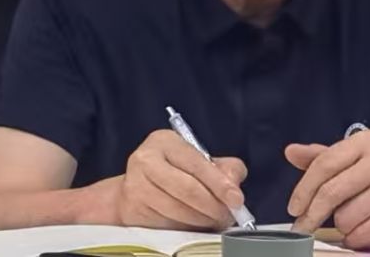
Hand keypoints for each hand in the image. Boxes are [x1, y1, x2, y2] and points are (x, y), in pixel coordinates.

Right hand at [111, 129, 247, 230]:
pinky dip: (185, 229)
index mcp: (165, 141)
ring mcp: (135, 185)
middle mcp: (145, 159)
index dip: (219, 184)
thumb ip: (225, 169)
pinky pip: (166, 224)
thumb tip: (233, 185)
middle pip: (187, 189)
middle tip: (227, 216)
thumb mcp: (200, 162)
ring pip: (178, 210)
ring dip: (202, 221)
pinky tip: (192, 224)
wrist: (136, 189)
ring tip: (211, 221)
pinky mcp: (133, 209)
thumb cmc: (175, 173)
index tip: (236, 200)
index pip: (196, 163)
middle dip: (213, 207)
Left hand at [286, 129, 369, 247]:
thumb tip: (290, 152)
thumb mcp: (353, 160)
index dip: (304, 188)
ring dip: (342, 225)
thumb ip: (322, 158)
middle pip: (332, 191)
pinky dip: (355, 237)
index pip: (324, 163)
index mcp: (368, 141)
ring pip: (346, 216)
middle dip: (312, 213)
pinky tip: (363, 230)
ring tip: (354, 218)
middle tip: (302, 227)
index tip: (293, 208)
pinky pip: (362, 233)